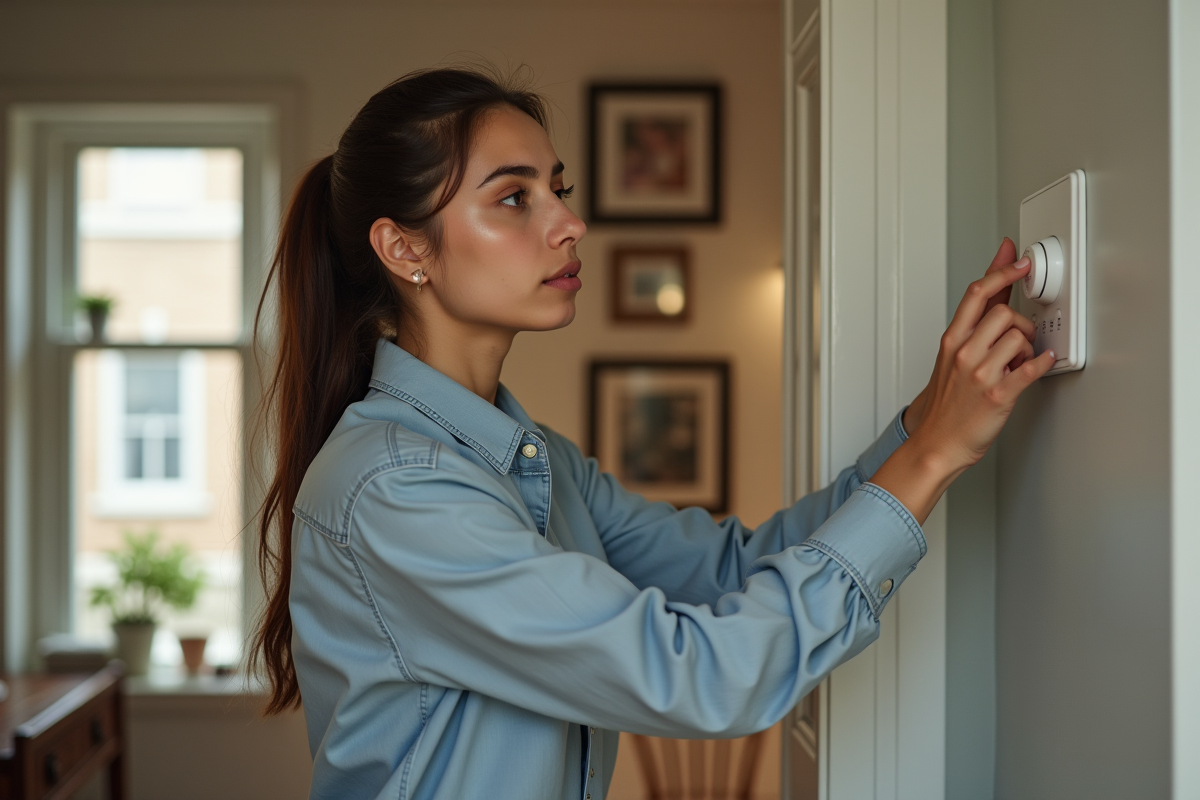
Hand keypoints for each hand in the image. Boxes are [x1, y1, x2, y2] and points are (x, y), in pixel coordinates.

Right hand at [877, 238, 1054, 523]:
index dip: (1002, 271)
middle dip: (1020, 323)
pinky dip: (1043, 362)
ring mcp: (980, 373)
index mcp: (952, 341)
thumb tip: (994, 290)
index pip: (977, 293)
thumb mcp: (951, 358)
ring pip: (1019, 337)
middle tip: (1019, 339)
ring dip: (1027, 347)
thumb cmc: (946, 404)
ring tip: (1018, 362)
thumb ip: (975, 324)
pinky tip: (1043, 362)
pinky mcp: (999, 394)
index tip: (1019, 260)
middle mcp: (964, 353)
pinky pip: (1030, 368)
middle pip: (1004, 312)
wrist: (937, 443)